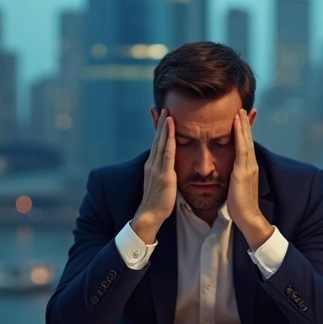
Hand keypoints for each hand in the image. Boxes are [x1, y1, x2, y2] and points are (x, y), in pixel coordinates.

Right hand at [131, 109, 176, 243]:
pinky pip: (168, 152)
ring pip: (161, 142)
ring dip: (164, 126)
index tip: (161, 118)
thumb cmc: (157, 203)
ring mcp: (157, 168)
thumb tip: (170, 169)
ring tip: (167, 112)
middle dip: (159, 123)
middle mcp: (152, 164)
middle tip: (162, 107)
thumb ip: (164, 174)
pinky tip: (172, 127)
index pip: (156, 144)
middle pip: (157, 140)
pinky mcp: (164, 174)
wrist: (150, 216)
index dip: (159, 131)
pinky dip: (170, 138)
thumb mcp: (160, 184)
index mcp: (151, 166)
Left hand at [228, 109, 273, 248]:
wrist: (248, 218)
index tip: (240, 118)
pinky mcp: (244, 171)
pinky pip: (241, 148)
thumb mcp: (236, 185)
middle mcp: (250, 164)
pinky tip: (236, 124)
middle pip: (247, 139)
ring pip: (246, 141)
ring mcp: (248, 167)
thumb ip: (234, 175)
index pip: (245, 145)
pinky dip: (239, 134)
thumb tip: (230, 170)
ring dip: (242, 125)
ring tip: (239, 111)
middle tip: (241, 108)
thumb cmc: (240, 205)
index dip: (244, 131)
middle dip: (245, 124)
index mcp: (248, 167)